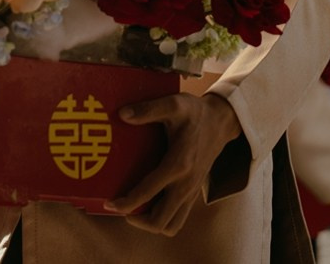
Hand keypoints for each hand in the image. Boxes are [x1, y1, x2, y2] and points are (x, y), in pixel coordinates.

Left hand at [104, 92, 240, 235]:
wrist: (220, 121)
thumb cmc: (195, 112)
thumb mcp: (173, 104)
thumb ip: (147, 110)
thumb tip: (122, 114)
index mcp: (178, 164)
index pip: (148, 193)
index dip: (126, 202)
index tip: (109, 203)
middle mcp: (185, 184)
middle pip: (160, 221)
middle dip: (137, 219)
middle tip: (120, 207)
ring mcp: (191, 192)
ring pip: (170, 225)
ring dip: (150, 222)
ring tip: (134, 209)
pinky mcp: (193, 193)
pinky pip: (178, 218)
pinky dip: (162, 217)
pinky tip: (149, 203)